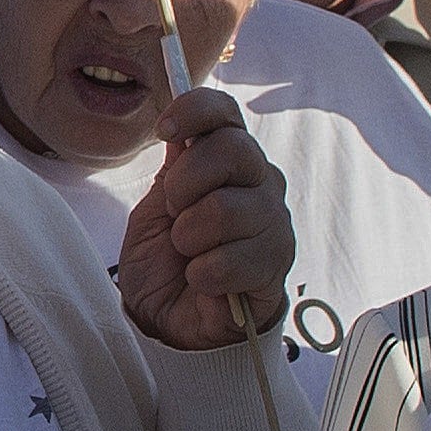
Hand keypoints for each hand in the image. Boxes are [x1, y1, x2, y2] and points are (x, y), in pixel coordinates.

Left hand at [118, 86, 293, 351]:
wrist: (170, 320)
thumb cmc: (164, 259)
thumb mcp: (154, 208)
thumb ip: (172, 170)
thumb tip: (180, 128)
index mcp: (229, 160)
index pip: (225, 113)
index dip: (195, 111)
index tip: (163, 130)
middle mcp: (261, 183)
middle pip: (231, 150)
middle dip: (184, 184)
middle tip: (173, 214)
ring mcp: (274, 222)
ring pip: (226, 208)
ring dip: (189, 237)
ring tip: (187, 254)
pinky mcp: (276, 265)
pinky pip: (232, 259)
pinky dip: (201, 274)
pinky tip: (201, 280)